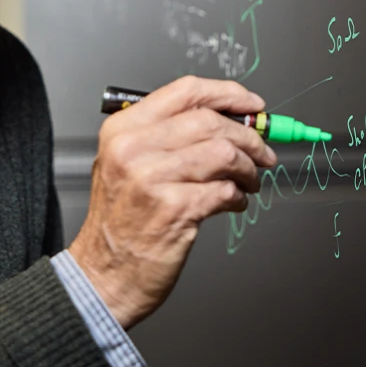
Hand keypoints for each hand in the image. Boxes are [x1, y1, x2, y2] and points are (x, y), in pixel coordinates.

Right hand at [67, 76, 276, 329]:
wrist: (102, 274)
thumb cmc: (120, 222)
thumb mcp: (126, 164)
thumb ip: (167, 137)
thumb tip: (228, 122)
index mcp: (123, 130)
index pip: (185, 92)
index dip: (228, 95)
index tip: (252, 106)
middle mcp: (133, 149)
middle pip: (210, 121)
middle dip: (248, 136)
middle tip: (263, 151)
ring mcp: (152, 178)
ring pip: (224, 153)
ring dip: (248, 168)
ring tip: (249, 181)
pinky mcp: (174, 210)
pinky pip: (225, 190)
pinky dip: (239, 196)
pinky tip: (234, 202)